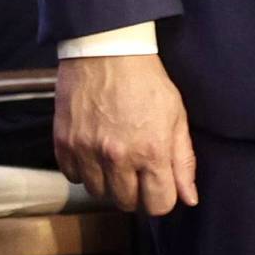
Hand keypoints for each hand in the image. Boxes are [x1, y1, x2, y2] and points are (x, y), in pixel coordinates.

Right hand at [55, 53, 198, 214]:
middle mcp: (118, 157)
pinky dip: (83, 169)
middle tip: (135, 167)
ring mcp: (87, 152)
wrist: (106, 49)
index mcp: (151, 151)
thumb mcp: (175, 115)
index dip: (161, 197)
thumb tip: (189, 199)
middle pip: (126, 203)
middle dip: (134, 191)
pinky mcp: (64, 144)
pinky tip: (92, 149)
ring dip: (107, 181)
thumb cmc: (146, 80)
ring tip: (113, 156)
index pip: (158, 205)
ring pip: (98, 193)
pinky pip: (73, 177)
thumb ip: (183, 160)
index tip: (158, 184)